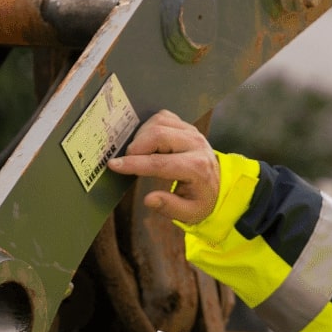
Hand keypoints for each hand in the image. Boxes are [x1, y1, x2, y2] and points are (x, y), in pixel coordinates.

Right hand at [107, 110, 220, 224]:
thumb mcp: (189, 213)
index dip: (135, 164)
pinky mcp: (186, 125)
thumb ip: (169, 207)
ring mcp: (192, 131)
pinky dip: (148, 127)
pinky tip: (145, 142)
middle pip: (159, 135)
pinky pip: (162, 117)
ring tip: (136, 153)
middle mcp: (196, 145)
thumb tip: (148, 200)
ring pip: (159, 122)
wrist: (217, 183)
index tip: (114, 165)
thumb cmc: (200, 199)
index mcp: (197, 168)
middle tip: (126, 161)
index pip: (160, 163)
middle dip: (136, 147)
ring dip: (141, 136)